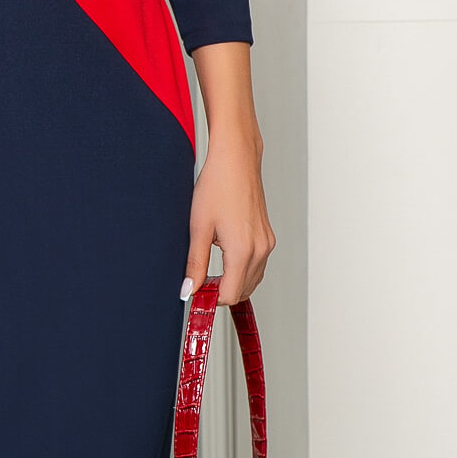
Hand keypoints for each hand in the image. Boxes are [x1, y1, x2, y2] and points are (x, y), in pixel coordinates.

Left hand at [183, 129, 274, 306]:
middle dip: (221, 292)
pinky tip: (224, 253)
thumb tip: (189, 290)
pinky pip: (257, 265)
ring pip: (251, 279)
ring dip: (232, 281)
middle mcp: (260, 249)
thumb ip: (195, 263)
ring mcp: (267, 243)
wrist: (236, 159)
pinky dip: (241, 269)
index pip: (230, 295)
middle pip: (243, 291)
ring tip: (209, 266)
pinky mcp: (267, 236)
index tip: (195, 292)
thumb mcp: (198, 226)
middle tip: (198, 280)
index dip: (211, 298)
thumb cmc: (217, 185)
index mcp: (243, 250)